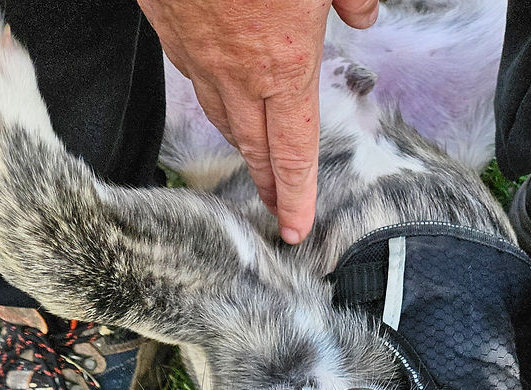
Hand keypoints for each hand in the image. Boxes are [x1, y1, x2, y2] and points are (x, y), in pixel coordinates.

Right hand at [139, 0, 378, 242]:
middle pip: (253, 145)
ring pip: (219, 112)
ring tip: (254, 159)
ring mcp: (195, 51)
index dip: (296, 194)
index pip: (292, 150)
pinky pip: (191, 73)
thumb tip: (363, 13)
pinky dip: (210, 93)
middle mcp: (236, 72)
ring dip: (240, 142)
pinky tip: (218, 92)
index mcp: (283, 64)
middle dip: (267, 183)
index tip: (297, 227)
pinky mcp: (166, 25)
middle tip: (277, 210)